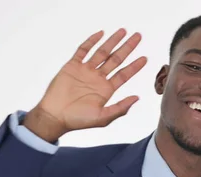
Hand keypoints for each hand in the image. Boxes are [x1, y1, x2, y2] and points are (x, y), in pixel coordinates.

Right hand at [24, 29, 147, 141]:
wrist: (55, 116)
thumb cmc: (78, 120)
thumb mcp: (103, 118)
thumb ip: (120, 108)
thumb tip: (137, 98)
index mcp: (106, 89)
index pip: (124, 74)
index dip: (134, 66)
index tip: (145, 57)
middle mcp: (98, 78)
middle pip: (116, 59)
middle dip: (127, 48)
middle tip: (138, 36)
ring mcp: (85, 70)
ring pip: (102, 52)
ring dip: (112, 41)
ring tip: (123, 31)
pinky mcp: (72, 66)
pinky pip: (83, 50)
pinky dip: (91, 41)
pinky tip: (100, 34)